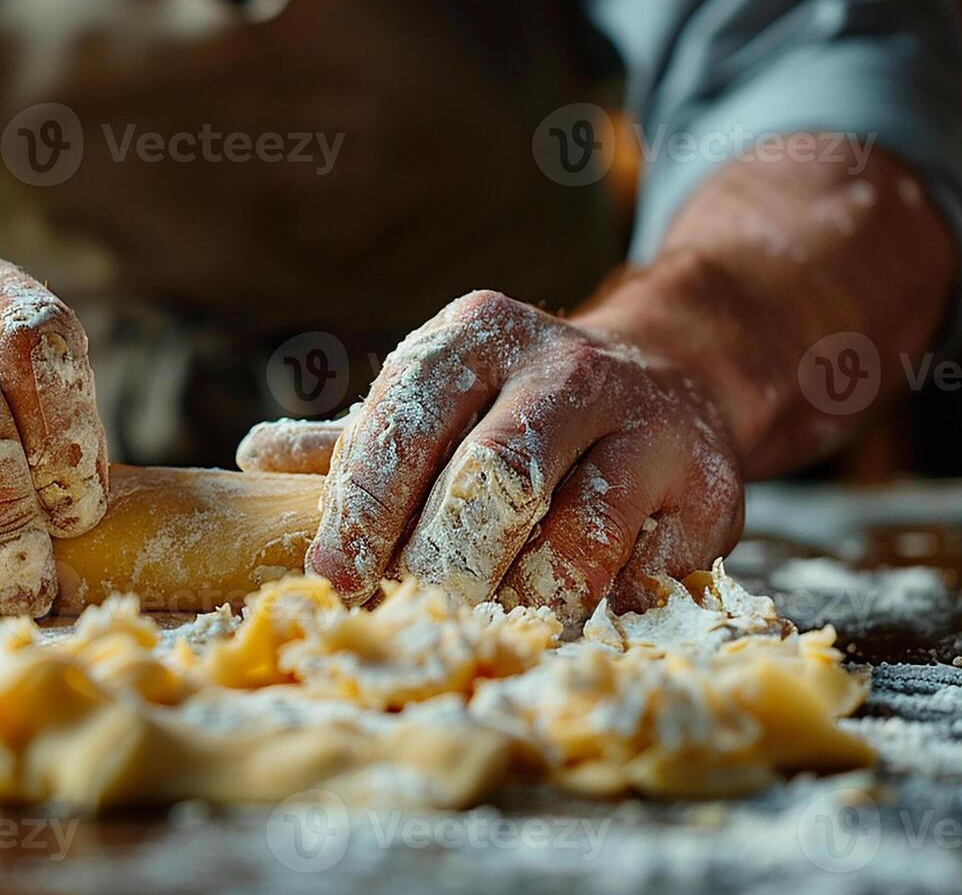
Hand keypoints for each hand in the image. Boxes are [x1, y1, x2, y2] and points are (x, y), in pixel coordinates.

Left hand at [239, 291, 743, 625]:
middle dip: (443, 561)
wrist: (666, 375)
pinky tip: (573, 612)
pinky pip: (646, 573)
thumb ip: (353, 440)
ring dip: (522, 599)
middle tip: (414, 612)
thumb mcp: (433, 401)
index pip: (410, 419)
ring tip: (489, 625)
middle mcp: (566, 366)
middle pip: (494, 477)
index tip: (337, 574)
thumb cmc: (511, 407)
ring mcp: (648, 422)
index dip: (366, 504)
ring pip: (577, 537)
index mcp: (476, 336)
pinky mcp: (711, 484)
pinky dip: (602, 608)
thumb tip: (250, 460)